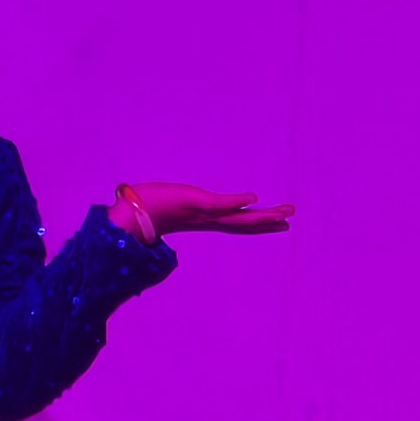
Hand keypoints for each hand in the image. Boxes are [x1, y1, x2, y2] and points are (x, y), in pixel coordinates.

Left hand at [110, 182, 294, 243]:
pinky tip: (254, 197)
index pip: (235, 222)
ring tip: (284, 213)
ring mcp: (202, 212)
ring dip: (262, 215)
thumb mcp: (167, 206)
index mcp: (202, 220)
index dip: (256, 223)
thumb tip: (181, 208)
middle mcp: (206, 219)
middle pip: (243, 222)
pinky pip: (220, 203)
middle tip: (291, 217)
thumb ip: (178, 207)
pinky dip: (236, 201)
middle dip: (268, 220)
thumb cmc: (144, 210)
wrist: (128, 216)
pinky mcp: (194, 203)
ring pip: (238, 216)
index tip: (277, 223)